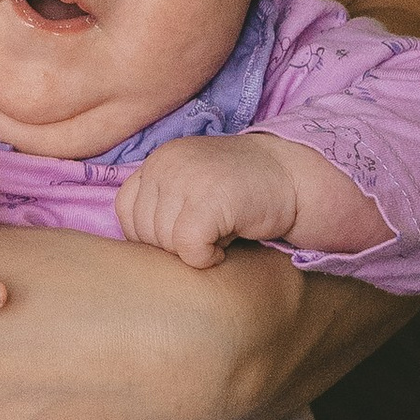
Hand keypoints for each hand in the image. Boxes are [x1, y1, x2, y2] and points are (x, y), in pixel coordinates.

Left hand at [115, 133, 304, 269]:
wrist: (294, 176)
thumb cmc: (244, 192)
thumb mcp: (192, 187)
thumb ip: (162, 205)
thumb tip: (135, 254)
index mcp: (158, 161)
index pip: (126, 211)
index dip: (150, 235)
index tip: (182, 237)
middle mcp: (166, 164)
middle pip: (143, 231)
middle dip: (172, 247)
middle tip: (208, 236)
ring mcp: (186, 179)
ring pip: (164, 242)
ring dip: (191, 252)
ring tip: (219, 236)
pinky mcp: (210, 200)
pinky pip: (188, 248)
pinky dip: (206, 258)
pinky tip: (225, 249)